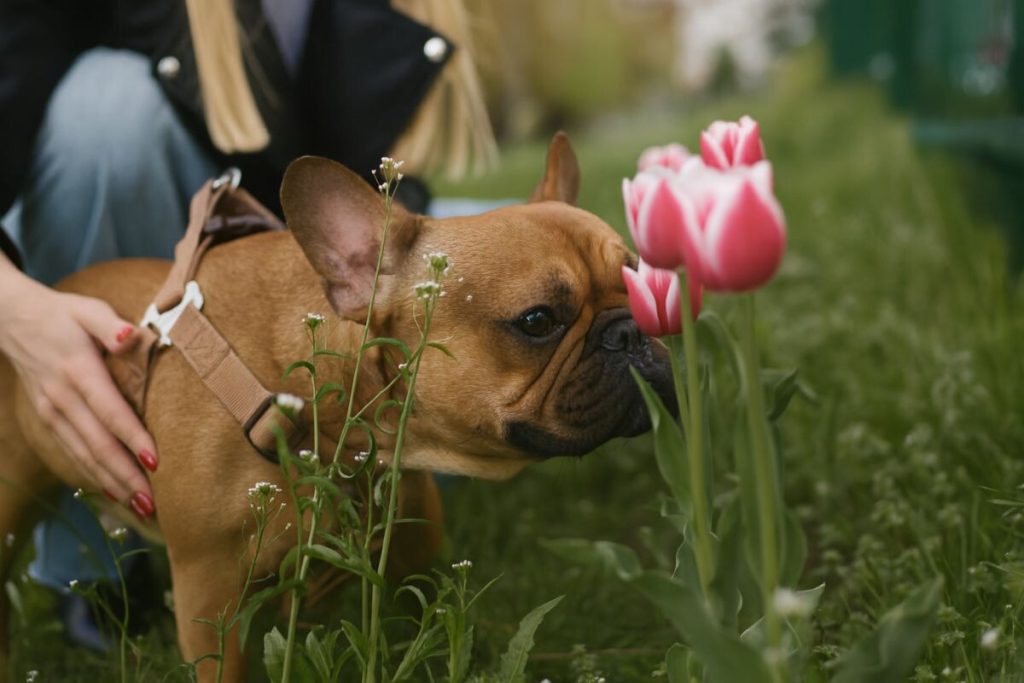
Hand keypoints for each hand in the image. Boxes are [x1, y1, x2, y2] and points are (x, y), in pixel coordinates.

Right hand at [0, 264, 156, 516]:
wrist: (12, 320)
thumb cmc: (62, 314)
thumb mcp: (87, 310)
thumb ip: (109, 324)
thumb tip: (130, 335)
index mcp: (77, 370)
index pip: (110, 410)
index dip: (132, 438)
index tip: (155, 462)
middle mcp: (63, 398)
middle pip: (97, 443)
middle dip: (126, 475)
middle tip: (153, 502)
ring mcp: (52, 412)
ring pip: (84, 454)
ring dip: (112, 482)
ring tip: (140, 506)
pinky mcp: (48, 419)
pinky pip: (73, 452)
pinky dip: (94, 474)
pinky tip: (114, 491)